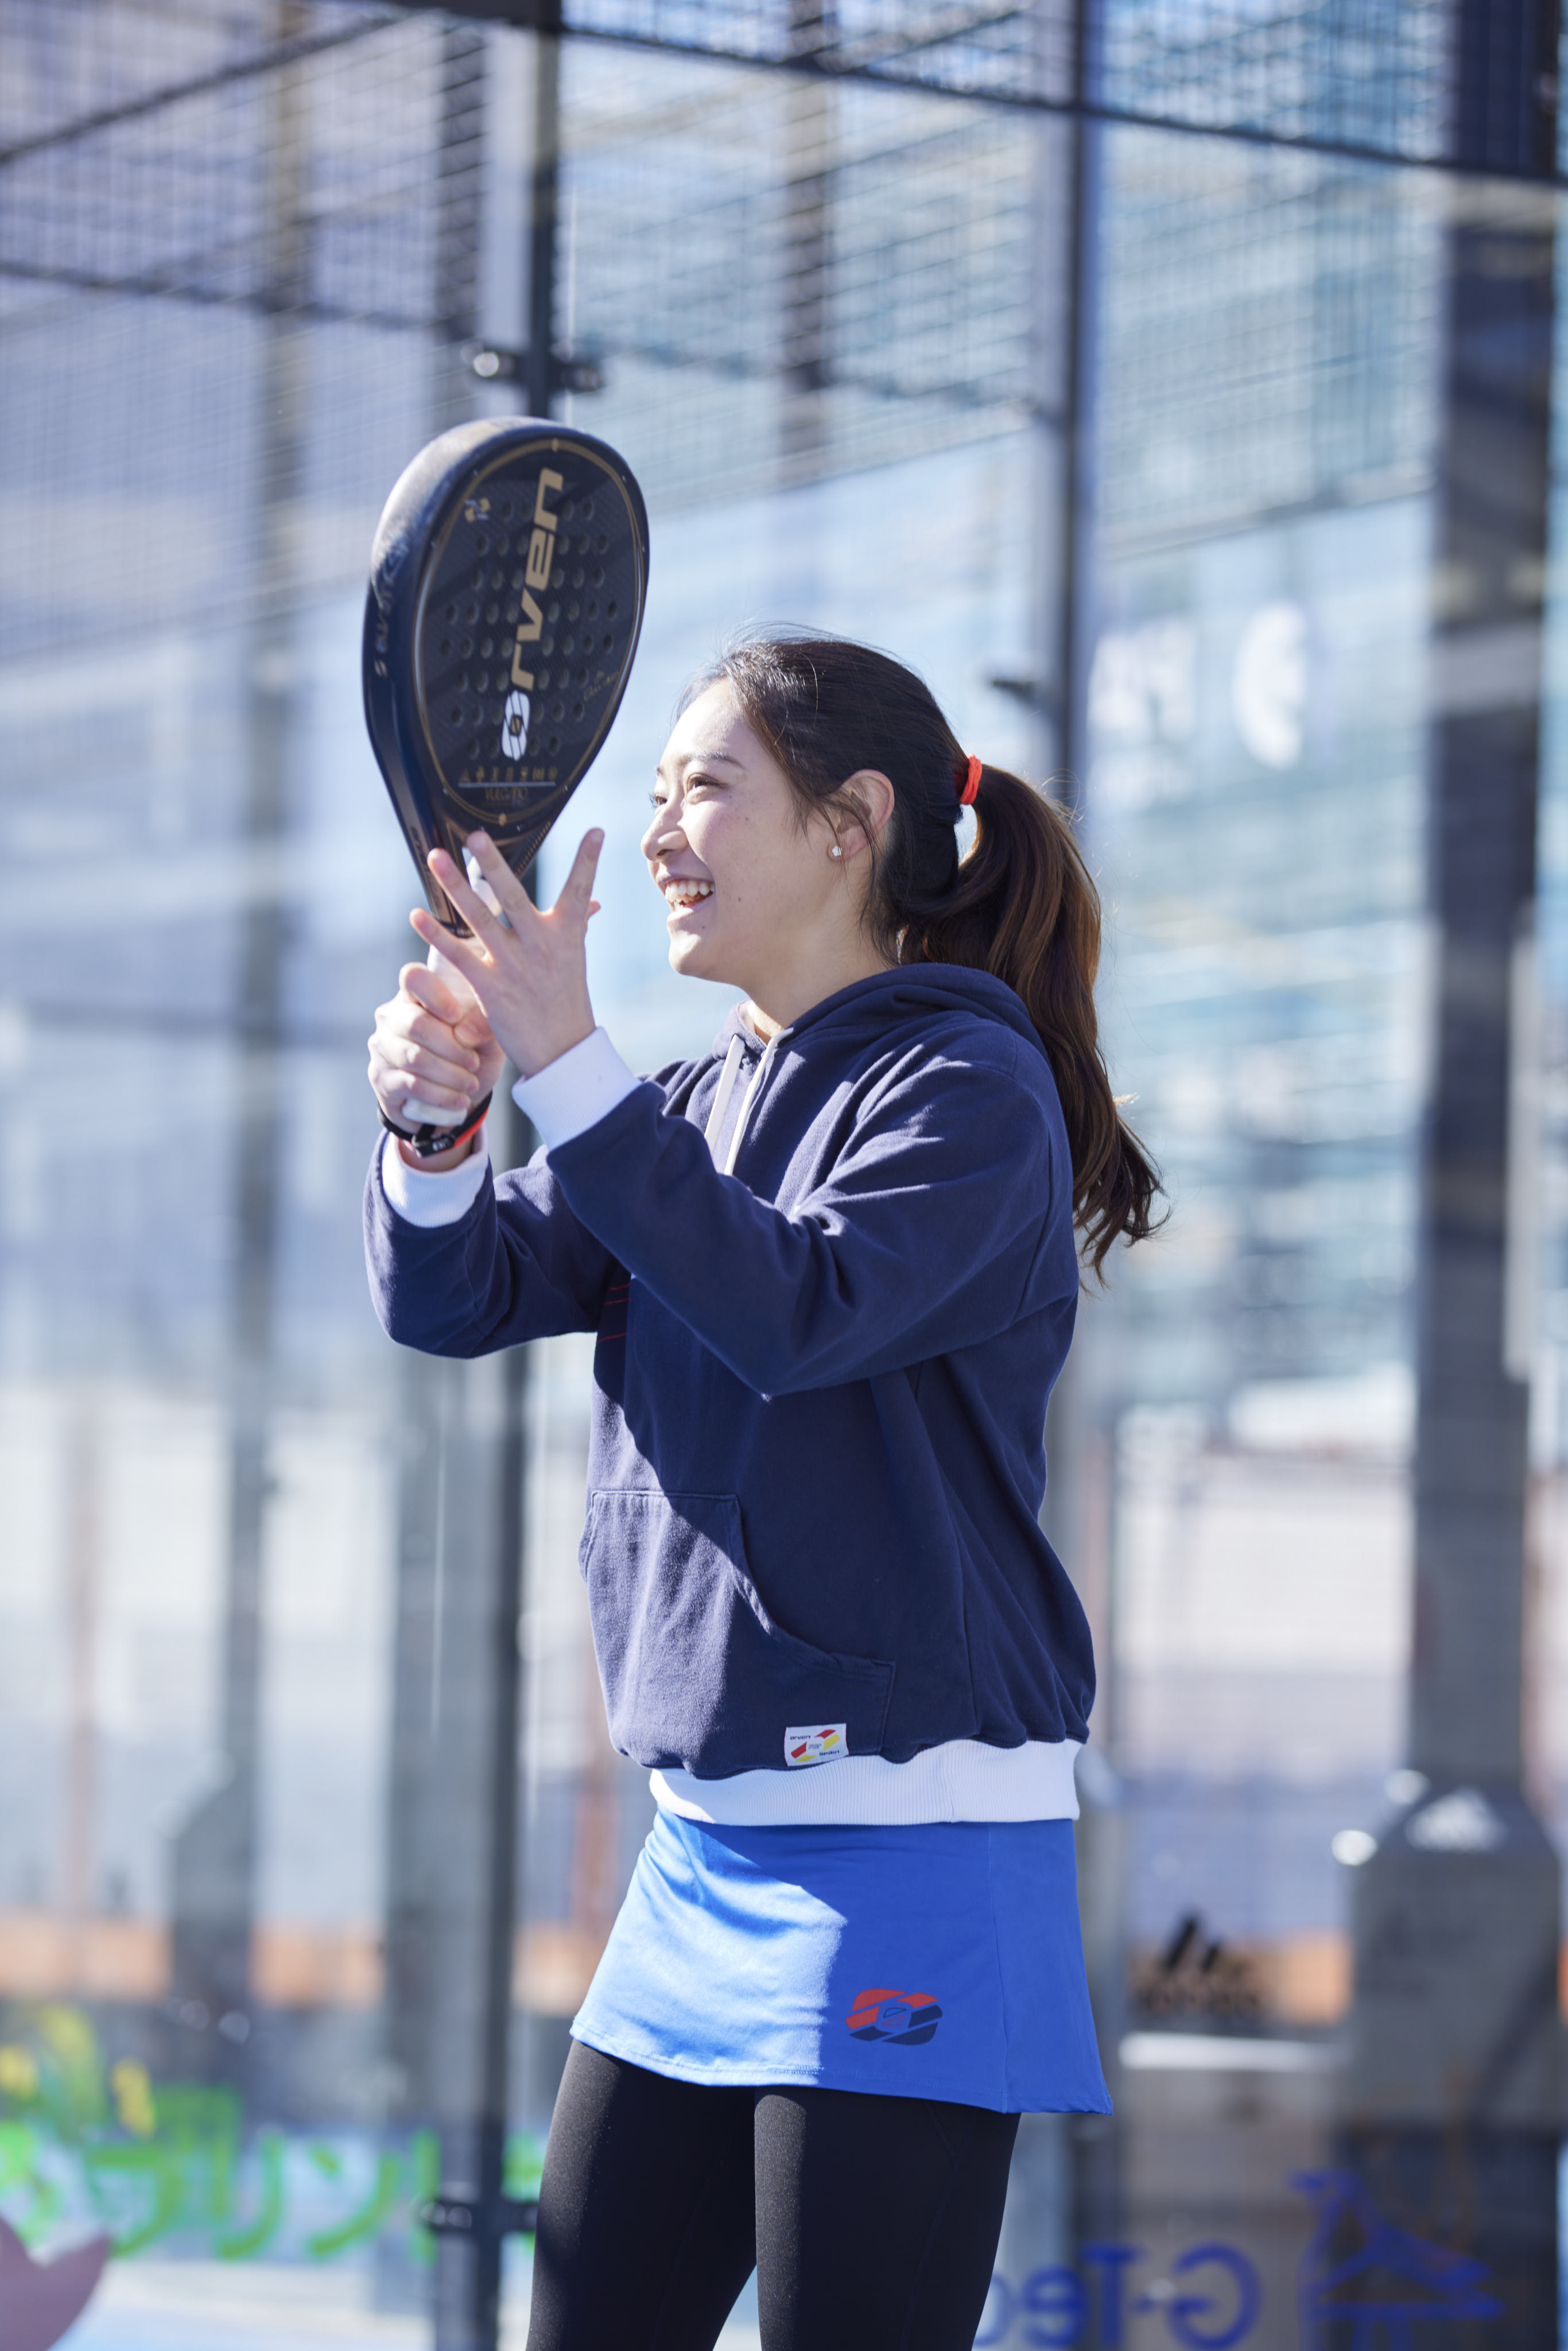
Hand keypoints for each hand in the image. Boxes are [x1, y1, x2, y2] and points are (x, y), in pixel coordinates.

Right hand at [368, 953, 504, 1141]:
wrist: (454, 1099)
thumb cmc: (470, 1055)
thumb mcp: (487, 1038)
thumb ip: (484, 1025)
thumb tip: (466, 1033)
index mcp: (416, 995)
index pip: (413, 977)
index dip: (436, 994)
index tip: (457, 1015)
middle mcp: (392, 1016)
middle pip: (416, 1024)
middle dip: (452, 1048)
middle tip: (474, 1062)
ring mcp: (382, 1046)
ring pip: (415, 1058)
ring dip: (450, 1075)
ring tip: (471, 1084)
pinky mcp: (380, 1078)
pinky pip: (412, 1085)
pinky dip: (441, 1095)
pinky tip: (460, 1100)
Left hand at [411, 829, 601, 1079]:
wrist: (562, 1052)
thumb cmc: (566, 1003)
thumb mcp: (574, 959)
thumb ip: (573, 925)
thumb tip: (590, 901)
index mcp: (566, 935)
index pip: (581, 890)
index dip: (589, 860)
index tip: (596, 831)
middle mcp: (540, 945)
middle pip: (514, 896)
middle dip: (494, 865)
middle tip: (476, 836)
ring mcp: (514, 965)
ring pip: (479, 919)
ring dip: (455, 887)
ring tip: (436, 858)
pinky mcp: (491, 987)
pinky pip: (459, 955)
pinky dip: (437, 934)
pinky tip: (418, 915)